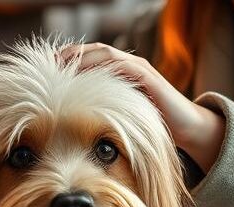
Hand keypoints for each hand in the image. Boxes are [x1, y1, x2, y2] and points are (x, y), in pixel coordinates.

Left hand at [58, 43, 225, 172]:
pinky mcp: (149, 78)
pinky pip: (123, 67)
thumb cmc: (152, 122)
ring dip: (84, 57)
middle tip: (50, 62)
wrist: (185, 128)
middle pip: (96, 50)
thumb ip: (103, 107)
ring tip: (64, 64)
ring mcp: (140, 69)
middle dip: (72, 54)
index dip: (70, 58)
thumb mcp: (121, 113)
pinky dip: (105, 68)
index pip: (92, 56)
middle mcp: (130, 65)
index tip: (48, 67)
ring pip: (107, 55)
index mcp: (122, 71)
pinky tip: (88, 75)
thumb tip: (73, 116)